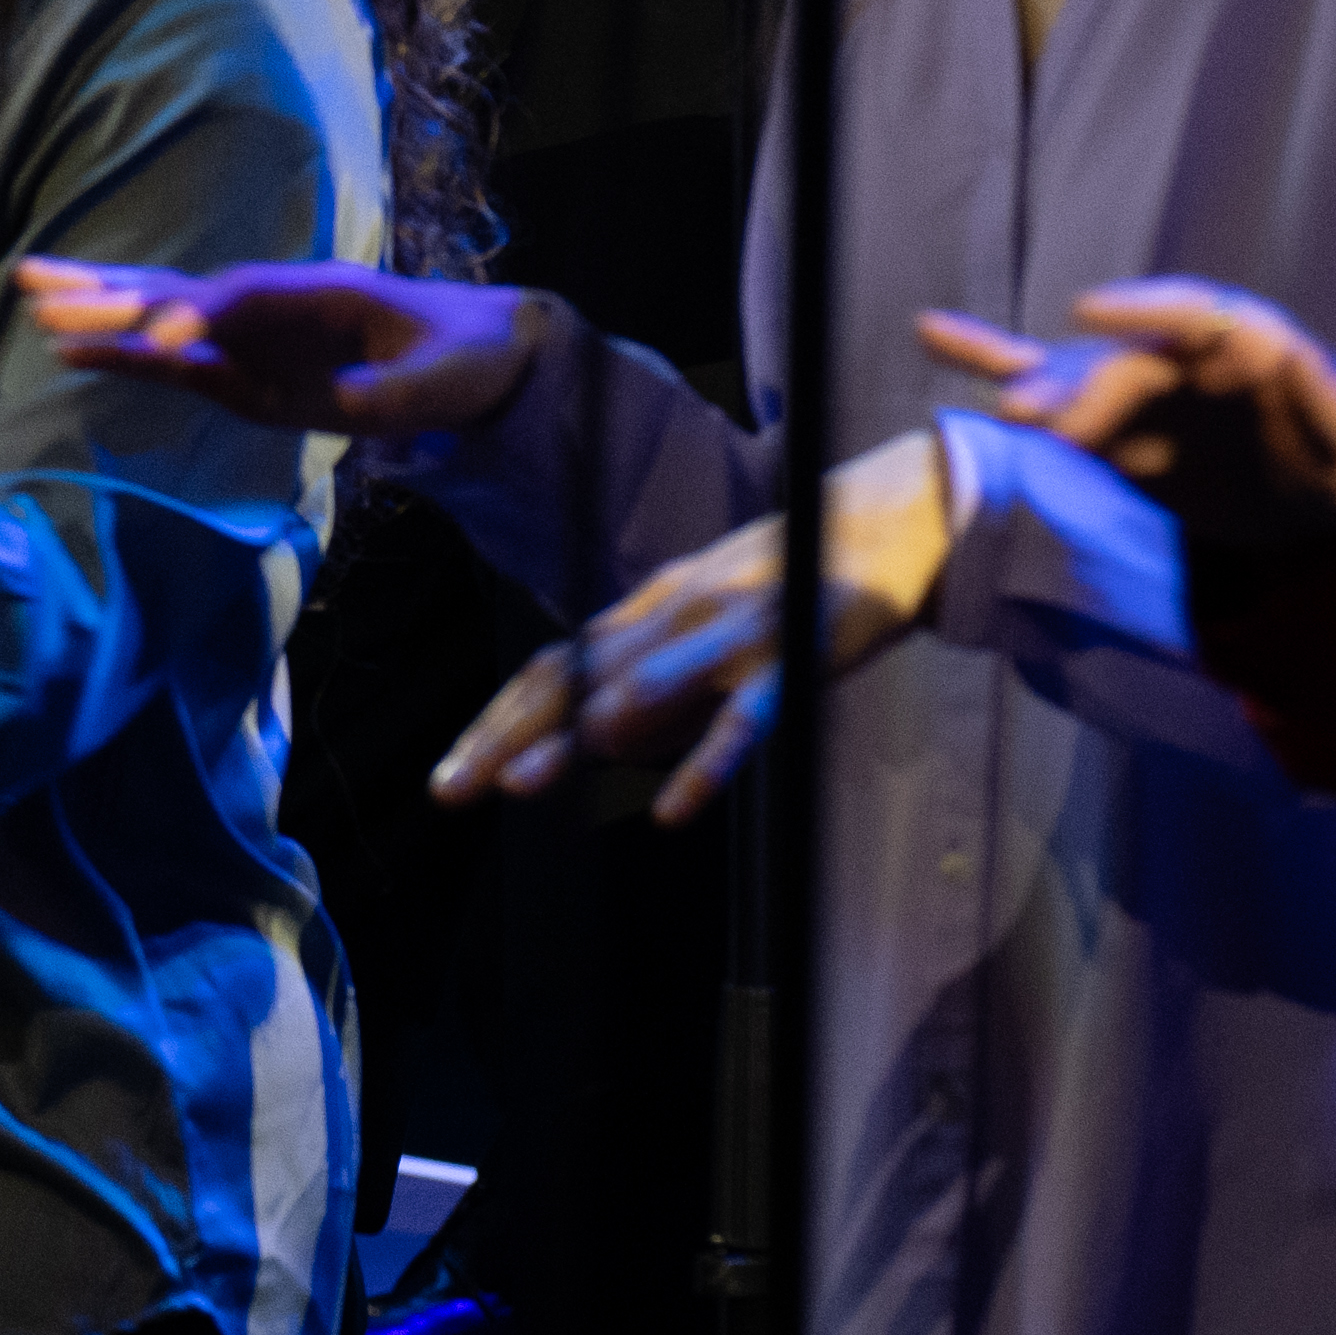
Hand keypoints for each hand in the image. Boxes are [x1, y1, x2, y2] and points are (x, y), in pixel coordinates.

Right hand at [11, 253, 549, 443]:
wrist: (476, 353)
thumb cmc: (467, 358)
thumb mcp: (446, 379)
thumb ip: (394, 392)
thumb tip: (340, 401)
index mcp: (318, 298)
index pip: (241, 303)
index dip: (198, 317)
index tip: (161, 339)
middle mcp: (271, 310)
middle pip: (179, 295)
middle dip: (114, 296)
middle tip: (40, 291)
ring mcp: (254, 339)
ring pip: (163, 317)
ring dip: (102, 308)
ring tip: (31, 297)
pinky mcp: (249, 374)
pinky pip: (178, 362)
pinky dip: (129, 355)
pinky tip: (78, 351)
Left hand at [440, 434, 961, 823]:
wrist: (882, 522)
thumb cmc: (785, 587)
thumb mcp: (706, 633)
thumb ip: (659, 688)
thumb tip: (602, 743)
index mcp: (644, 612)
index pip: (551, 670)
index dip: (499, 723)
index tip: (454, 776)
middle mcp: (670, 616)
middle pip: (574, 677)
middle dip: (510, 736)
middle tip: (453, 790)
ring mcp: (728, 634)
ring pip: (644, 683)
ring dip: (582, 729)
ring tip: (529, 778)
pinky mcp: (790, 657)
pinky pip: (741, 718)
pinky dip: (704, 763)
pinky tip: (675, 811)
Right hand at [925, 284, 1335, 559]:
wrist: (1314, 507)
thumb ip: (1322, 395)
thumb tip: (1279, 351)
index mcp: (1240, 340)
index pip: (1189, 311)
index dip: (1138, 308)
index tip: (1085, 310)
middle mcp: (1175, 354)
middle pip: (1118, 361)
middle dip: (1076, 387)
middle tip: (1034, 420)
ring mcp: (1136, 386)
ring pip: (1074, 378)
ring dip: (1037, 393)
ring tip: (1006, 414)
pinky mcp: (1108, 425)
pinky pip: (1043, 387)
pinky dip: (986, 358)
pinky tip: (929, 330)